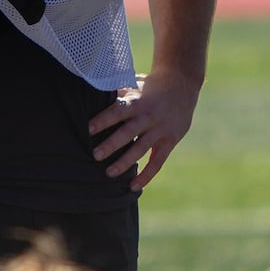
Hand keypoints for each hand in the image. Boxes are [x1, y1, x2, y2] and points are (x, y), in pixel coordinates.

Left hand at [88, 69, 200, 191]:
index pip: (118, 111)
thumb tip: (90, 96)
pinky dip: (147, 175)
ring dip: (125, 162)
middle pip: (128, 132)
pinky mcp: (169, 140)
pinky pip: (157, 161)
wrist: (182, 83)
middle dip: (111, 144)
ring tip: (109, 173)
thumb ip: (117, 93)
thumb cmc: (150, 85)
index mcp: (137, 101)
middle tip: (95, 155)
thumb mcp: (134, 83)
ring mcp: (160, 129)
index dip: (103, 120)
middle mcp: (148, 116)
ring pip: (141, 149)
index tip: (88, 129)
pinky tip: (133, 187)